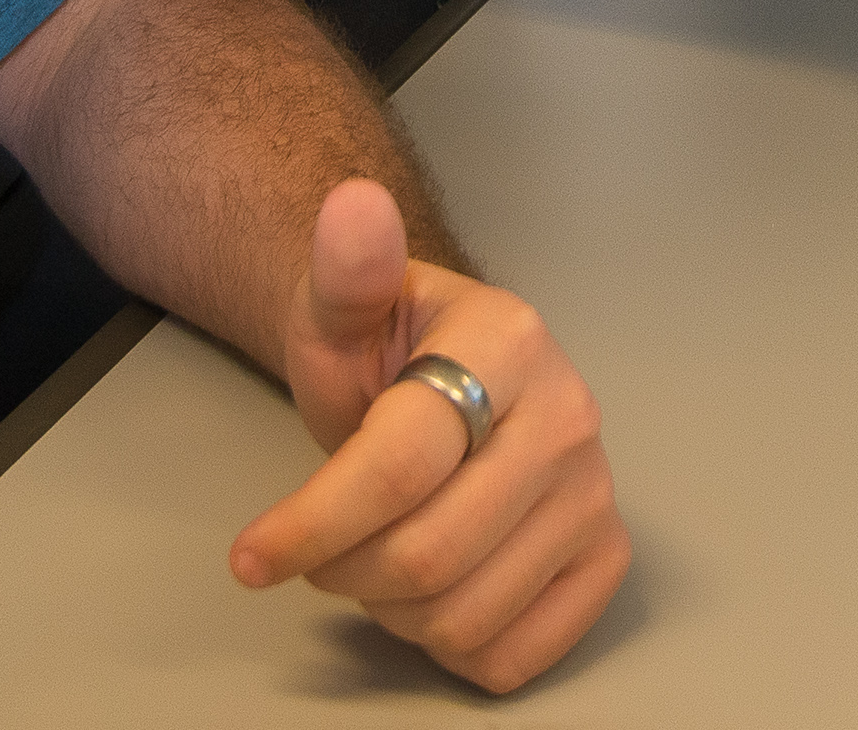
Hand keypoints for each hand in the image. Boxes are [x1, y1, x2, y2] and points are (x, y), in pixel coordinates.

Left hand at [229, 179, 628, 691]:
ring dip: (392, 612)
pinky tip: (434, 591)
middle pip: (428, 553)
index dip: (313, 522)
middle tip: (320, 548)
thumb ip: (344, 272)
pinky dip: (452, 646)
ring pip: (465, 614)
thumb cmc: (385, 352)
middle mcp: (572, 416)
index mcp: (510, 343)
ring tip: (376, 558)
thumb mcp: (344, 311)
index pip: (400, 465)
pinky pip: (514, 652)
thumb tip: (351, 204)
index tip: (249, 556)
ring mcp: (598, 491)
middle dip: (344, 569)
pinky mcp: (608, 555)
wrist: (448, 373)